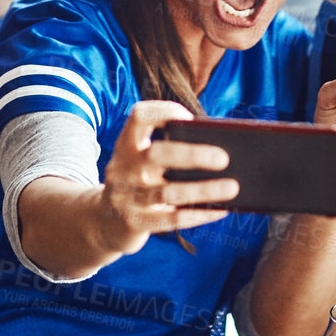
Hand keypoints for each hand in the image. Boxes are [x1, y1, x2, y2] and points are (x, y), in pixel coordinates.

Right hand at [96, 100, 238, 255]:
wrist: (103, 223)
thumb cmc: (137, 184)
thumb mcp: (141, 164)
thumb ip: (167, 153)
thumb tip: (219, 151)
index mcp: (126, 145)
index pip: (139, 116)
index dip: (164, 111)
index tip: (190, 119)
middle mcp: (122, 168)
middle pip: (157, 154)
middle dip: (192, 154)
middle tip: (223, 158)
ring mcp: (126, 197)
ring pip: (168, 192)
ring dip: (204, 190)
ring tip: (232, 187)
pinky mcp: (134, 223)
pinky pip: (171, 220)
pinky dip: (199, 214)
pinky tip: (221, 210)